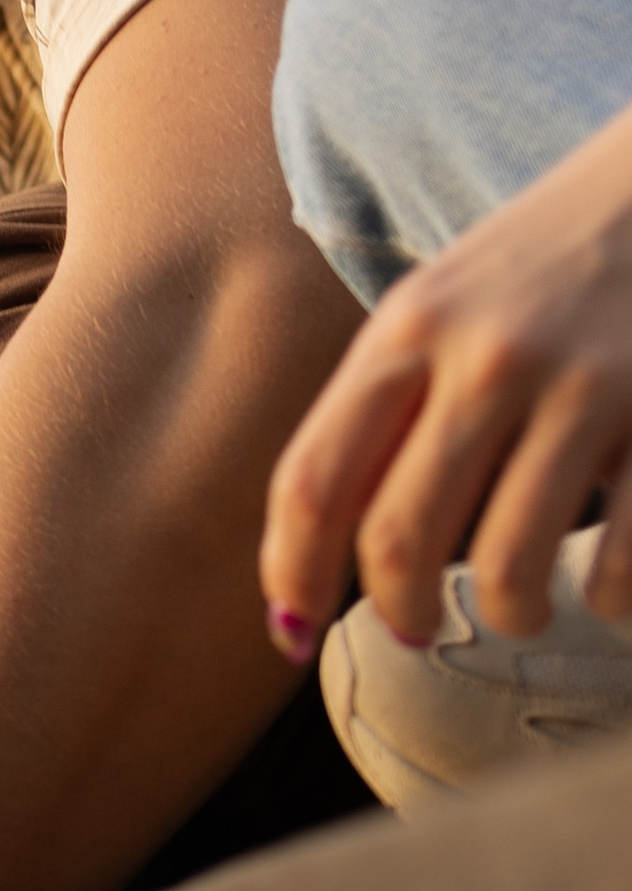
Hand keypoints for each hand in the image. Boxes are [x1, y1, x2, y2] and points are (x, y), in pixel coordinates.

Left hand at [262, 94, 631, 649]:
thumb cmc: (547, 261)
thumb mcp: (442, 302)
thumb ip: (382, 405)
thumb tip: (313, 554)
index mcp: (411, 328)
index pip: (314, 481)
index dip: (292, 573)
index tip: (292, 626)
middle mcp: (488, 357)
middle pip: (399, 540)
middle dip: (398, 612)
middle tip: (416, 629)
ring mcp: (584, 386)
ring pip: (508, 566)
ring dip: (508, 615)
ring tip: (519, 612)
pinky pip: (621, 558)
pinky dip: (609, 599)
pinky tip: (605, 592)